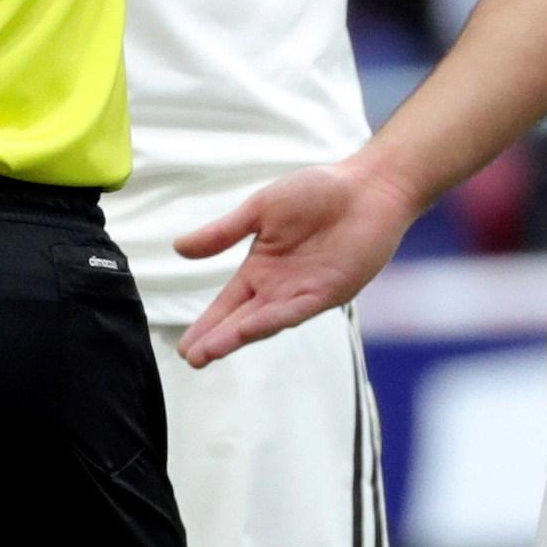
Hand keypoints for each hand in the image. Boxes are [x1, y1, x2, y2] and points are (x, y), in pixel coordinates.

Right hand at [173, 156, 410, 366]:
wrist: (367, 187)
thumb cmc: (318, 191)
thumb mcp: (259, 210)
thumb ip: (223, 233)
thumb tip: (179, 248)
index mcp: (261, 269)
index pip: (228, 304)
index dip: (207, 325)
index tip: (183, 346)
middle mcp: (279, 288)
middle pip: (241, 320)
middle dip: (216, 340)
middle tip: (190, 359)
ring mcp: (303, 293)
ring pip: (264, 322)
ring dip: (237, 337)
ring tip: (209, 352)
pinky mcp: (329, 292)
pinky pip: (295, 310)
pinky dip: (271, 321)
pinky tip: (249, 330)